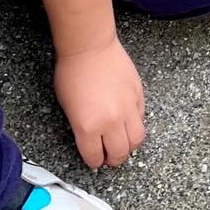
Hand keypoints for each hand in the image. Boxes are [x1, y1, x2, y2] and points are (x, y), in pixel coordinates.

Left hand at [53, 38, 146, 168]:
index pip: (95, 157)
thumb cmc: (72, 72)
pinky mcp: (138, 95)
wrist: (89, 47)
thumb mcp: (68, 108)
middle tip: (111, 158)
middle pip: (120, 153)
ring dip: (129, 146)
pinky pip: (141, 118)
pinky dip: (135, 125)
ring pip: (137, 140)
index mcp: (88, 127)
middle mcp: (111, 121)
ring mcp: (128, 108)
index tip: (95, 161)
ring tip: (123, 143)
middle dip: (114, 160)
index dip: (94, 162)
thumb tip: (92, 140)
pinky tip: (127, 122)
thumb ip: (82, 128)